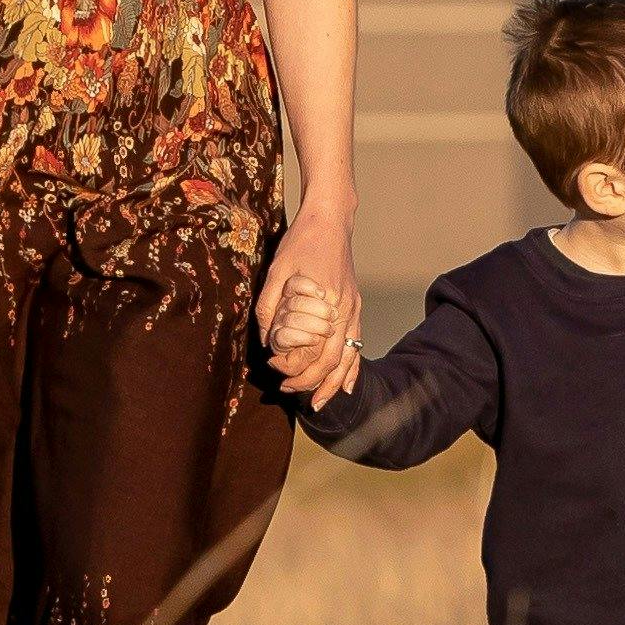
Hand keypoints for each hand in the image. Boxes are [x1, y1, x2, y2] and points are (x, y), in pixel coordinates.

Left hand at [253, 216, 362, 402]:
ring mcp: (353, 309)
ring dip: (334, 383)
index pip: (313, 349)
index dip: (294, 365)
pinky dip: (352, 368)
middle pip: (333, 360)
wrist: (329, 221)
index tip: (276, 369)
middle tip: (290, 392)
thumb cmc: (300, 244)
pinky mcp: (355, 307)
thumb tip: (268, 342)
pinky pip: (357, 344)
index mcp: (325, 303)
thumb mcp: (276, 272)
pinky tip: (347, 386)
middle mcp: (343, 310)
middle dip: (312, 382)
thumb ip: (270, 308)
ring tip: (319, 402)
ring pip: (348, 357)